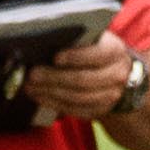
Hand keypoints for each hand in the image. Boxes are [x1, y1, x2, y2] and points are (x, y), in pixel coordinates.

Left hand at [21, 34, 135, 119]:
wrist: (119, 73)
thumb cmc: (98, 50)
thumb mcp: (95, 39)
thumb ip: (78, 40)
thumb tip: (47, 42)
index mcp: (115, 51)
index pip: (97, 55)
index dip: (75, 57)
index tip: (55, 57)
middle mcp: (116, 75)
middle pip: (83, 80)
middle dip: (54, 78)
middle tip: (33, 75)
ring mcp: (110, 96)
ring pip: (78, 98)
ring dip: (51, 93)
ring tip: (31, 87)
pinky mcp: (100, 110)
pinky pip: (76, 110)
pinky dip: (55, 104)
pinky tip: (40, 97)